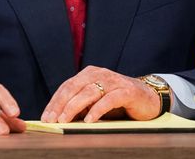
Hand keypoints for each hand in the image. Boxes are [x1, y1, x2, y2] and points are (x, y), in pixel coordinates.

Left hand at [41, 66, 161, 122]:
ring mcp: (113, 81)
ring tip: (65, 120)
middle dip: (60, 105)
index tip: (46, 116)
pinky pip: (108, 100)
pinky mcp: (126, 91)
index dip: (55, 101)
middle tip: (52, 120)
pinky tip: (89, 120)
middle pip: (74, 88)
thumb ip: (81, 105)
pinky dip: (97, 110)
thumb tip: (60, 118)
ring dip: (74, 107)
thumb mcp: (96, 101)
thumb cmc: (118, 101)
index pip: (67, 86)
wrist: (148, 97)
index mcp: (89, 74)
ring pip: (88, 93)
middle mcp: (99, 74)